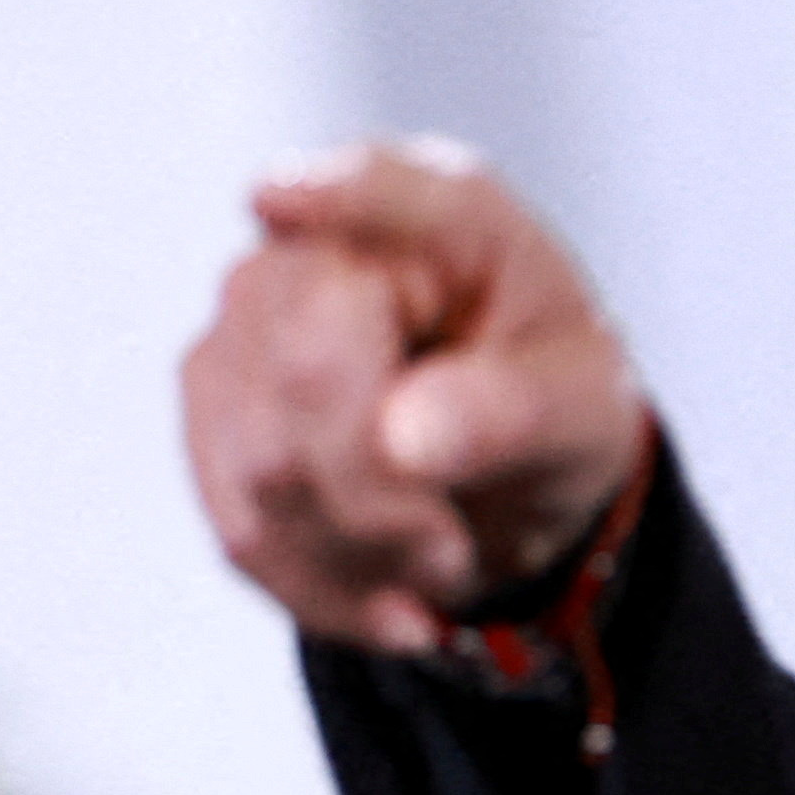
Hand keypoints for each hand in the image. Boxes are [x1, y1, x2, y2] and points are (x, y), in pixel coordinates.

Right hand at [183, 140, 649, 652]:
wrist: (509, 469)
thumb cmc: (552, 400)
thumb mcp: (582, 408)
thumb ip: (509, 412)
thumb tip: (401, 437)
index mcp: (446, 215)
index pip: (379, 190)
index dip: (326, 195)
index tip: (280, 199)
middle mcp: (322, 243)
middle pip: (306, 378)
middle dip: (388, 499)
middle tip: (455, 544)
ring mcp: (246, 318)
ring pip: (263, 473)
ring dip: (363, 557)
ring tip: (435, 558)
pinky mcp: (211, 403)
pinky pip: (241, 530)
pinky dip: (325, 592)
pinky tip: (391, 603)